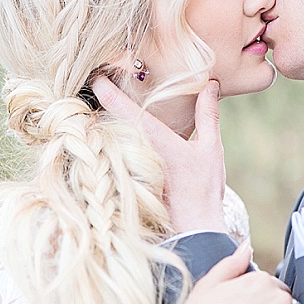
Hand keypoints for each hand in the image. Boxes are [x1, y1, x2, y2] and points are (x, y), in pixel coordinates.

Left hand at [91, 77, 226, 231]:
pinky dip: (107, 144)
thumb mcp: (211, 148)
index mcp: (157, 140)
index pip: (125, 109)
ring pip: (107, 139)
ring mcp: (127, 169)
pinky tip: (103, 138)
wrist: (194, 229)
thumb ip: (208, 115)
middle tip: (93, 82)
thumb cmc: (203, 189)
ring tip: (93, 105)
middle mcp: (137, 152)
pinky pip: (111, 156)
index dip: (108, 90)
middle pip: (108, 122)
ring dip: (101, 124)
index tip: (97, 75)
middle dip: (99, 103)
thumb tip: (210, 84)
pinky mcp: (123, 181)